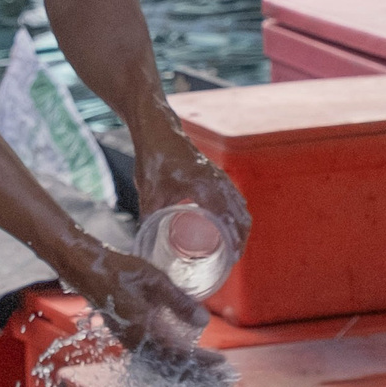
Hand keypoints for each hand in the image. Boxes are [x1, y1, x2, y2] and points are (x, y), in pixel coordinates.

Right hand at [52, 237, 224, 370]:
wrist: (89, 272)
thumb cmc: (122, 272)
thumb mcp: (156, 283)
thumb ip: (180, 303)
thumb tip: (205, 322)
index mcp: (145, 334)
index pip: (180, 357)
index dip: (202, 363)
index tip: (221, 365)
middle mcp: (138, 345)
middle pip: (173, 369)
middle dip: (199, 374)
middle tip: (222, 377)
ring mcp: (132, 343)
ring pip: (163, 366)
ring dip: (187, 371)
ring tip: (208, 372)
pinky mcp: (130, 337)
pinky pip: (154, 359)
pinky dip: (172, 364)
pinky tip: (182, 360)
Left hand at [131, 120, 249, 253]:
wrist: (158, 128)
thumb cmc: (154, 157)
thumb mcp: (149, 192)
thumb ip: (148, 219)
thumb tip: (143, 243)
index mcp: (205, 185)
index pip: (229, 218)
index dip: (235, 240)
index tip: (233, 258)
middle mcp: (217, 180)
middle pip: (241, 214)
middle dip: (241, 237)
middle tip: (232, 258)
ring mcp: (219, 175)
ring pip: (240, 205)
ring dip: (240, 225)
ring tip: (233, 245)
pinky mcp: (215, 173)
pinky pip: (234, 196)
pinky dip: (236, 212)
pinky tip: (229, 224)